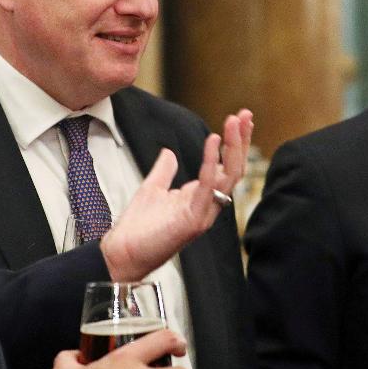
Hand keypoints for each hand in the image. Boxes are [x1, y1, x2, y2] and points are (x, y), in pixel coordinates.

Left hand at [102, 110, 252, 280]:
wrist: (121, 254)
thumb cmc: (137, 228)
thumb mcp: (152, 188)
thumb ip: (164, 170)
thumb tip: (169, 152)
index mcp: (200, 197)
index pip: (226, 166)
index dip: (234, 143)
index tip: (239, 119)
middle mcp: (208, 205)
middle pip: (235, 169)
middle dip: (242, 140)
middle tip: (246, 114)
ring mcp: (204, 213)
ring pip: (229, 176)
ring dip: (234, 147)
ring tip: (235, 122)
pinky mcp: (194, 220)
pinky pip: (208, 186)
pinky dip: (212, 162)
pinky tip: (213, 140)